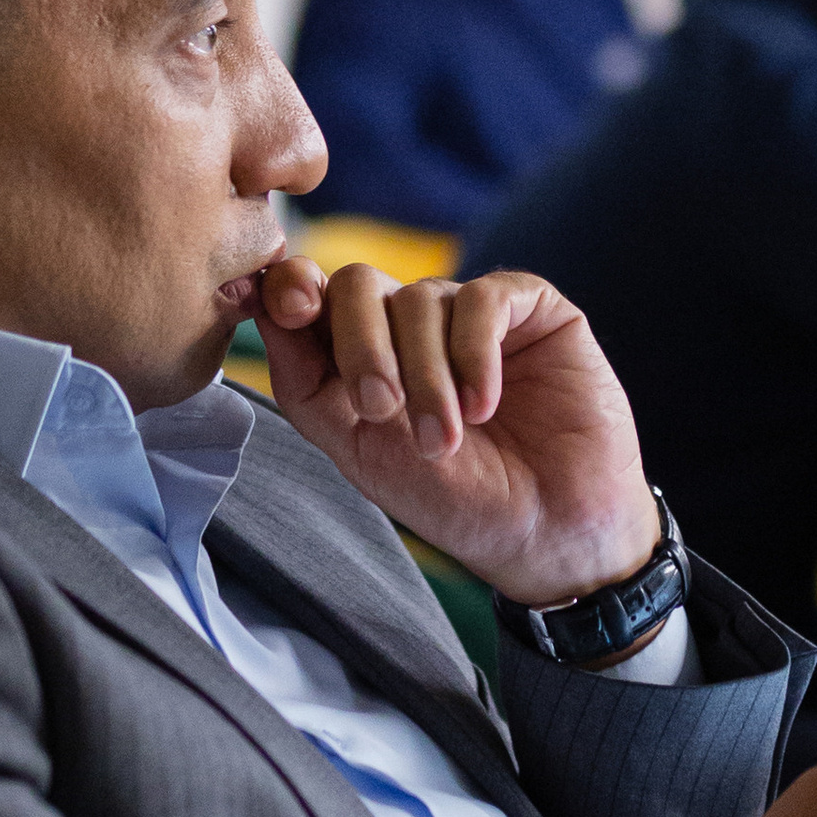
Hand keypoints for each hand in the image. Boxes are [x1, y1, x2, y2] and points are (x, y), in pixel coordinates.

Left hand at [256, 258, 660, 604]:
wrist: (549, 532)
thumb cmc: (455, 501)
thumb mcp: (360, 452)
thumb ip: (307, 383)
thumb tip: (267, 304)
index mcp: (362, 354)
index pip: (313, 295)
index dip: (292, 289)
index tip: (289, 309)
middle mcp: (413, 325)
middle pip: (358, 284)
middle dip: (360, 347)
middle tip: (381, 411)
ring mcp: (472, 313)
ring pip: (420, 298)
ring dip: (426, 375)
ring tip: (449, 438)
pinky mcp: (533, 310)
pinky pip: (485, 297)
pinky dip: (475, 353)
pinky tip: (485, 405)